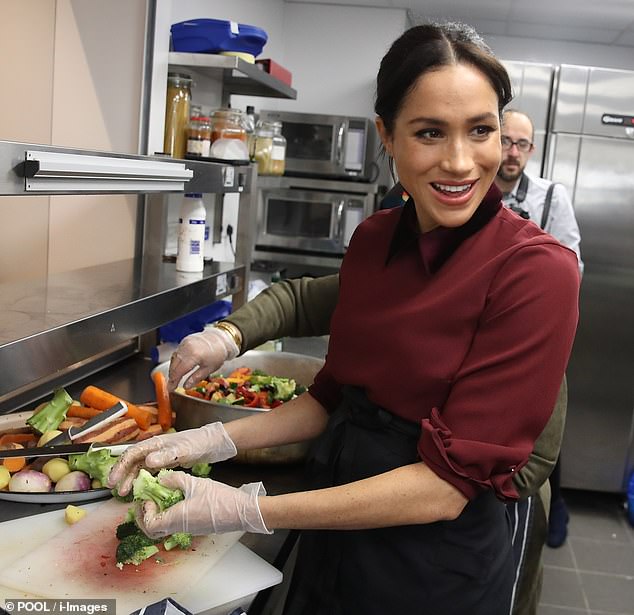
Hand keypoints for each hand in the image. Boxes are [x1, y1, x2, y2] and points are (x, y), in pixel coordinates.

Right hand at [107, 422, 236, 494]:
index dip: (120, 466)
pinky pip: (148, 472)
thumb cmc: (198, 443)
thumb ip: (166, 455)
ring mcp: (159, 455)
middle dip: (121, 474)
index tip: (113, 480)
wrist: (211, 443)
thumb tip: (148, 462)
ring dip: (130, 479)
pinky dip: (142, 480)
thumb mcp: (183, 449)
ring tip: (124, 493)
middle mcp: (154, 449)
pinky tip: (140, 490)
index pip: (132, 453)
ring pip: (138, 467)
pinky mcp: (165, 462)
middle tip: (113, 489)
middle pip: (132, 461)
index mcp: (155, 443)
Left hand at [135, 471, 271, 536]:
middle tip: (148, 502)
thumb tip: (161, 479)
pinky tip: (178, 499)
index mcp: (176, 519)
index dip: (144, 512)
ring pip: (165, 527)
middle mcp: (180, 528)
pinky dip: (171, 514)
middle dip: (146, 517)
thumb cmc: (220, 499)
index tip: (148, 498)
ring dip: (159, 514)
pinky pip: (177, 524)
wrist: (242, 512)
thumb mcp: (195, 483)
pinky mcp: (197, 527)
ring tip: (163, 497)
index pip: (149, 524)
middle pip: (154, 530)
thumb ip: (175, 480)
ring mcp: (189, 529)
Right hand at [168, 327, 238, 390]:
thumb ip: (196, 378)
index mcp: (194, 356)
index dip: (174, 381)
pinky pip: (176, 352)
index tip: (171, 388)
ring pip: (174, 358)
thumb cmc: (217, 354)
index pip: (179, 371)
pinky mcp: (184, 341)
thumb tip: (186, 386)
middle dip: (172, 376)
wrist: (220, 339)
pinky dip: (175, 361)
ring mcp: (185, 343)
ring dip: (172, 369)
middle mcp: (187, 348)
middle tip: (171, 385)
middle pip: (174, 365)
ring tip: (174, 378)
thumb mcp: (209, 369)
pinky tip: (177, 368)